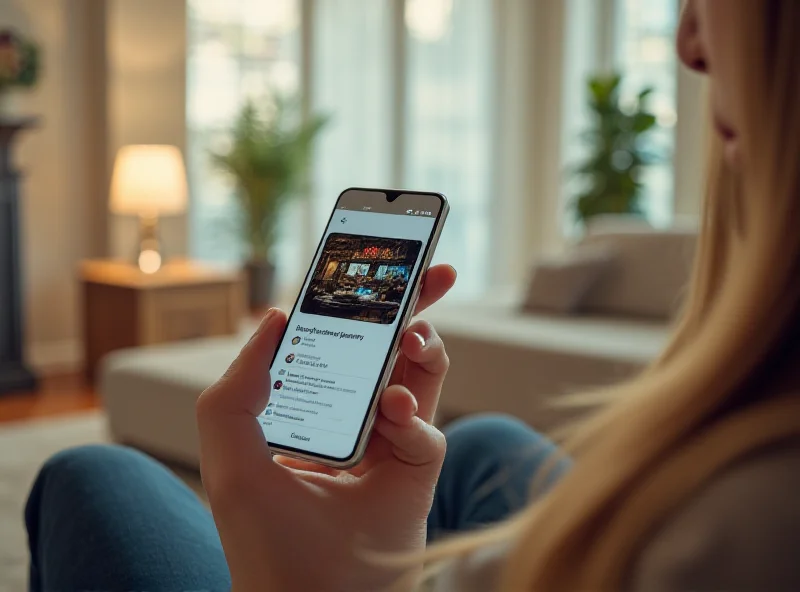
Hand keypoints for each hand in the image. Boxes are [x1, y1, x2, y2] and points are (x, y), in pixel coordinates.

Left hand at [197, 265, 455, 591]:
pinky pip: (427, 431)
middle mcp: (350, 418)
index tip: (371, 265)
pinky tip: (394, 417)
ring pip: (419, 377)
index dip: (352, 303)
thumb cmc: (262, 540)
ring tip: (412, 339)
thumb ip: (236, 388)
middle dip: (411, 307)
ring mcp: (386, 443)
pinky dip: (415, 417)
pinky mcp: (415, 473)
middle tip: (432, 274)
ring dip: (423, 349)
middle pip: (386, 348)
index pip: (334, 342)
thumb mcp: (230, 458)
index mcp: (309, 407)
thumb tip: (275, 318)